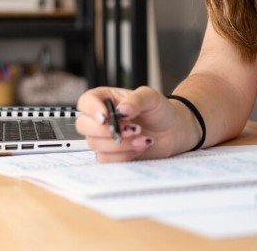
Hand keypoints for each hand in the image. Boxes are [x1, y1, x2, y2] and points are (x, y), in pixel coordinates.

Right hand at [76, 86, 195, 162]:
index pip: (86, 102)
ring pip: (95, 144)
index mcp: (106, 99)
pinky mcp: (111, 154)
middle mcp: (101, 118)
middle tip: (132, 128)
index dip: (91, 110)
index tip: (106, 117)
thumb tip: (121, 110)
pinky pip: (106, 158)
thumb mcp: (151, 97)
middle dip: (107, 130)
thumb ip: (136, 100)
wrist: (172, 131)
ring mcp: (104, 137)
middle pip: (84, 126)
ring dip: (120, 144)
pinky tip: (140, 146)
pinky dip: (124, 155)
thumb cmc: (159, 110)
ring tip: (142, 137)